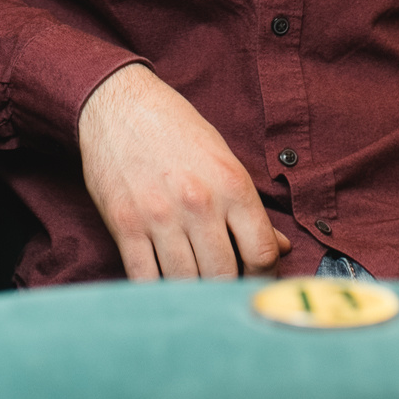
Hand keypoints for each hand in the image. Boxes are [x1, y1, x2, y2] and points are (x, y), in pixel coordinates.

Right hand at [78, 63, 290, 280]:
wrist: (118, 105)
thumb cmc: (175, 130)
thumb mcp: (223, 158)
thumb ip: (249, 208)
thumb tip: (280, 247)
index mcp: (232, 185)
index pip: (261, 254)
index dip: (263, 276)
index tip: (255, 280)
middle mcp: (199, 203)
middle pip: (223, 275)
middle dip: (227, 288)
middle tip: (224, 288)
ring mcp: (159, 216)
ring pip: (186, 283)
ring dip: (193, 293)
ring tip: (196, 288)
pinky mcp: (125, 226)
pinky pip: (145, 279)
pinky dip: (157, 291)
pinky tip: (164, 287)